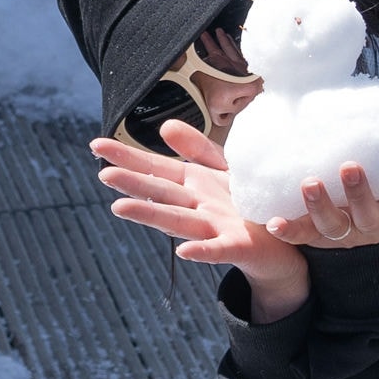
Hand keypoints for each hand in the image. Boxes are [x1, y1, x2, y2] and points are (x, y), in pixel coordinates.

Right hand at [92, 120, 311, 321]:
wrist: (282, 245)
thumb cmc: (248, 205)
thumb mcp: (225, 169)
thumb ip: (198, 149)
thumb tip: (164, 127)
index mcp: (193, 185)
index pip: (154, 168)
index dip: (127, 157)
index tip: (97, 145)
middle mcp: (196, 207)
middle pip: (159, 193)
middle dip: (132, 184)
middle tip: (103, 174)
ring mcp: (212, 229)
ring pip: (177, 220)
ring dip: (150, 215)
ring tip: (120, 208)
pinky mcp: (235, 248)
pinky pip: (217, 250)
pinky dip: (201, 252)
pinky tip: (183, 251)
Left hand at [268, 123, 378, 249]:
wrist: (362, 223)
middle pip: (372, 216)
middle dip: (360, 193)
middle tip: (349, 167)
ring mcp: (349, 233)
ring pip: (335, 227)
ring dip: (320, 207)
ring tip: (310, 184)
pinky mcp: (320, 236)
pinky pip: (304, 235)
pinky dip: (289, 230)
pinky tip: (274, 222)